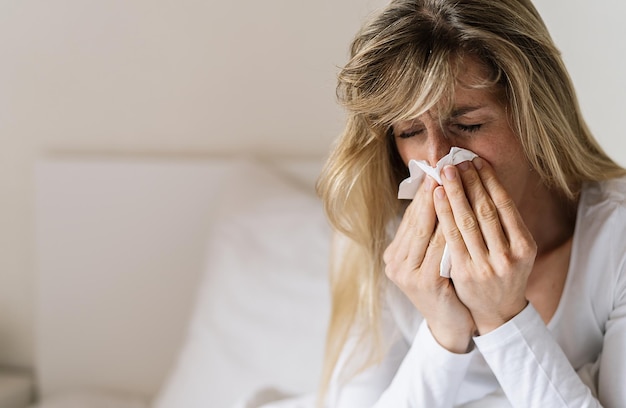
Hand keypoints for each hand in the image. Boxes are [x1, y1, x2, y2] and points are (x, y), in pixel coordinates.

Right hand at [384, 175, 475, 352]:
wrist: (449, 325)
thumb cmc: (444, 287)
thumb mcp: (431, 257)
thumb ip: (430, 232)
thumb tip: (438, 193)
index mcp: (395, 254)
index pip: (411, 216)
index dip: (424, 192)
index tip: (437, 168)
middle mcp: (395, 262)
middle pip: (416, 219)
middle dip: (432, 191)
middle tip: (444, 167)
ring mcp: (406, 273)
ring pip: (426, 230)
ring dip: (441, 203)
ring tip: (453, 181)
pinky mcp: (424, 282)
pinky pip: (439, 248)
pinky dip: (449, 226)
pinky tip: (459, 211)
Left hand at [434, 158, 536, 334]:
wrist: (497, 312)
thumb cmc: (503, 273)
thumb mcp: (514, 250)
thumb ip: (504, 223)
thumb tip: (484, 181)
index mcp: (525, 246)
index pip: (505, 205)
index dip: (490, 180)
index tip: (476, 161)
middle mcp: (508, 256)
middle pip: (485, 209)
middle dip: (470, 182)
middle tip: (456, 160)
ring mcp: (486, 266)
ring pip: (468, 221)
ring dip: (456, 192)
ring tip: (445, 172)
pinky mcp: (465, 272)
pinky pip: (451, 237)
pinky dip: (444, 214)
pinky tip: (437, 196)